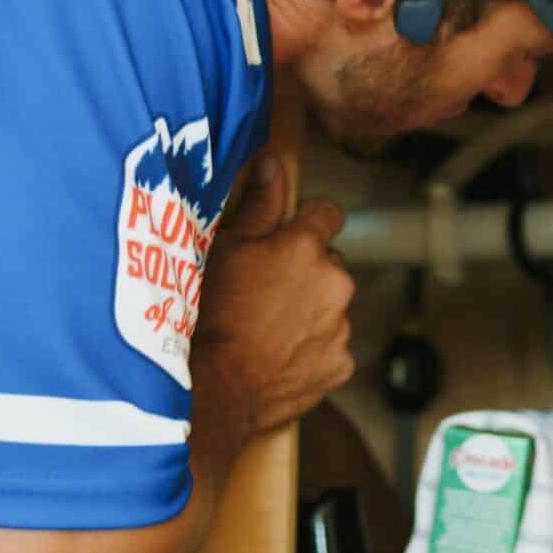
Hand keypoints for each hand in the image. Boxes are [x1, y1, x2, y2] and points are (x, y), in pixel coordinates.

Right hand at [190, 154, 355, 454]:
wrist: (215, 388)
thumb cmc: (211, 313)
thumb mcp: (224, 249)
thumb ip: (258, 204)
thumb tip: (275, 163)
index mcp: (307, 248)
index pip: (327, 214)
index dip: (307, 223)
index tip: (288, 237)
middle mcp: (335, 283)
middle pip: (330, 265)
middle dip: (307, 274)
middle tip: (267, 292)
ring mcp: (340, 327)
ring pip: (330, 308)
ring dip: (310, 312)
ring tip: (268, 329)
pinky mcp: (340, 366)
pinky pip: (330, 349)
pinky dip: (312, 351)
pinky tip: (278, 357)